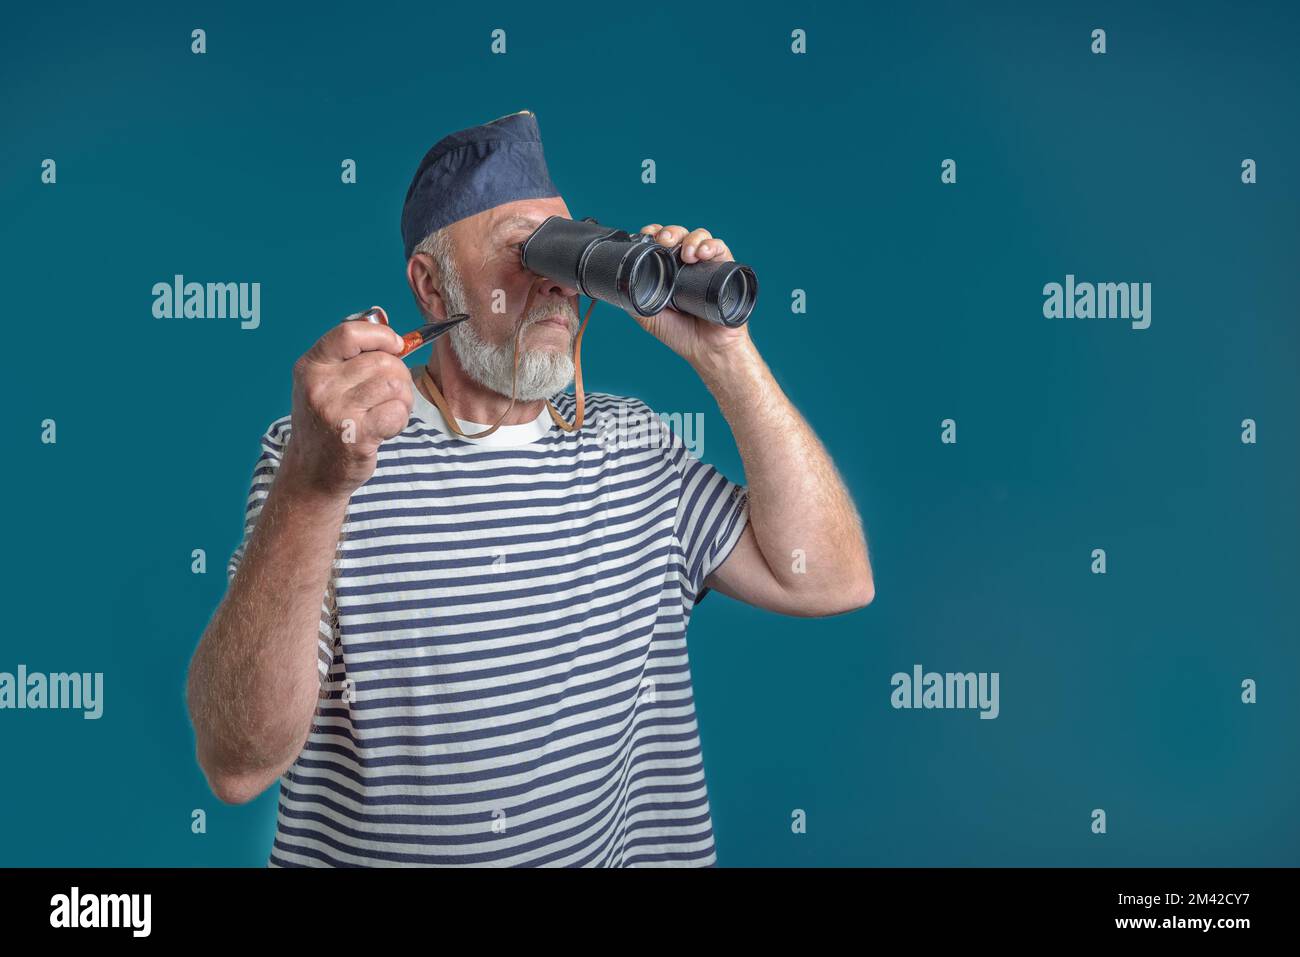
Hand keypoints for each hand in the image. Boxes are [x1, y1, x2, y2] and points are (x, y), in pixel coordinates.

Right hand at [279, 310, 413, 499]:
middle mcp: (320, 386)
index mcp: (311, 366)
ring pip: (395, 385)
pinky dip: (400, 419)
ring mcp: (336, 411)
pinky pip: (397, 411)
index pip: (350, 333)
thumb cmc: (328, 422)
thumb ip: (351, 354)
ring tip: (389, 411)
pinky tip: (387, 427)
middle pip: (383, 361)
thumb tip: (388, 323)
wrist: (312, 472)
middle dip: (399, 375)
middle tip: (392, 394)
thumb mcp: (325, 382)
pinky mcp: (355, 435)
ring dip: (403, 399)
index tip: (395, 345)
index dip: (381, 335)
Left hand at [634, 224, 751, 366]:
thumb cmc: (680, 335)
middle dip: (670, 232)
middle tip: (664, 241)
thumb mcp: (648, 316)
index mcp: (669, 270)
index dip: (654, 233)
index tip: (646, 234)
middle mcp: (688, 265)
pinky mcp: (726, 269)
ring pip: (699, 237)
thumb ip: (634, 299)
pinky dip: (711, 245)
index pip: (661, 242)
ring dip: (690, 238)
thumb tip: (618, 285)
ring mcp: (707, 266)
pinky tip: (702, 254)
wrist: (707, 350)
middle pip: (679, 235)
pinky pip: (720, 248)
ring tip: (686, 253)